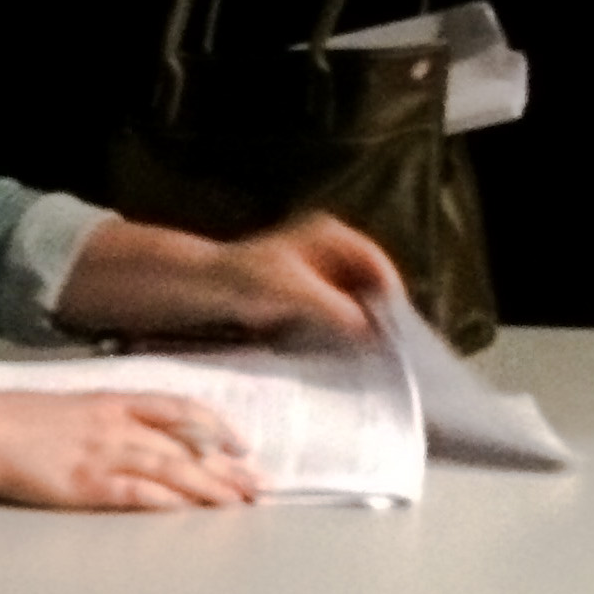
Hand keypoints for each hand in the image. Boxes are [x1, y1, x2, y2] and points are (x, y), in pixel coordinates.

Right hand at [0, 392, 261, 510]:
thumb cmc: (22, 422)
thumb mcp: (76, 407)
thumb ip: (114, 418)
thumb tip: (151, 435)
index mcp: (115, 400)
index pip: (180, 407)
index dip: (217, 425)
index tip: (242, 443)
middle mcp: (116, 424)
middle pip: (185, 445)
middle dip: (227, 467)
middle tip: (258, 485)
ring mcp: (102, 455)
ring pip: (171, 469)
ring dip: (210, 487)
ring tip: (239, 503)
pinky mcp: (86, 485)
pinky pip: (137, 494)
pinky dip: (168, 502)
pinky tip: (191, 512)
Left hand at [56, 212, 401, 346]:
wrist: (197, 286)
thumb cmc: (240, 280)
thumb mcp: (293, 293)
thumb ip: (333, 309)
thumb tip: (368, 330)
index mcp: (331, 236)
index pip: (378, 264)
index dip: (391, 295)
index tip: (396, 330)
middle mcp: (328, 248)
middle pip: (370, 283)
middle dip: (378, 314)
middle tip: (387, 350)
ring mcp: (316, 270)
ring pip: (354, 300)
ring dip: (359, 326)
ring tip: (367, 357)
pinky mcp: (302, 294)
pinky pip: (333, 313)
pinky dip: (340, 332)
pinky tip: (339, 355)